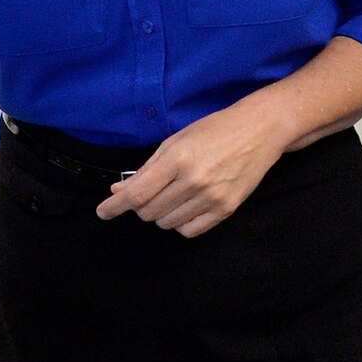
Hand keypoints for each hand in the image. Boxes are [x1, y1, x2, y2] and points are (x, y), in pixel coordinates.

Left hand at [95, 99, 291, 237]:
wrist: (259, 131)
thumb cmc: (212, 132)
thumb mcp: (173, 142)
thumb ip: (145, 170)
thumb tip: (119, 190)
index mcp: (177, 160)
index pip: (137, 194)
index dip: (115, 206)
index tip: (103, 212)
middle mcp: (194, 181)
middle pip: (149, 212)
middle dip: (141, 206)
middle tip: (150, 192)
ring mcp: (212, 197)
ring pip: (166, 223)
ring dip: (160, 214)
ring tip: (172, 194)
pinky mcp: (227, 209)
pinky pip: (190, 230)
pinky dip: (180, 223)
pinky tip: (185, 207)